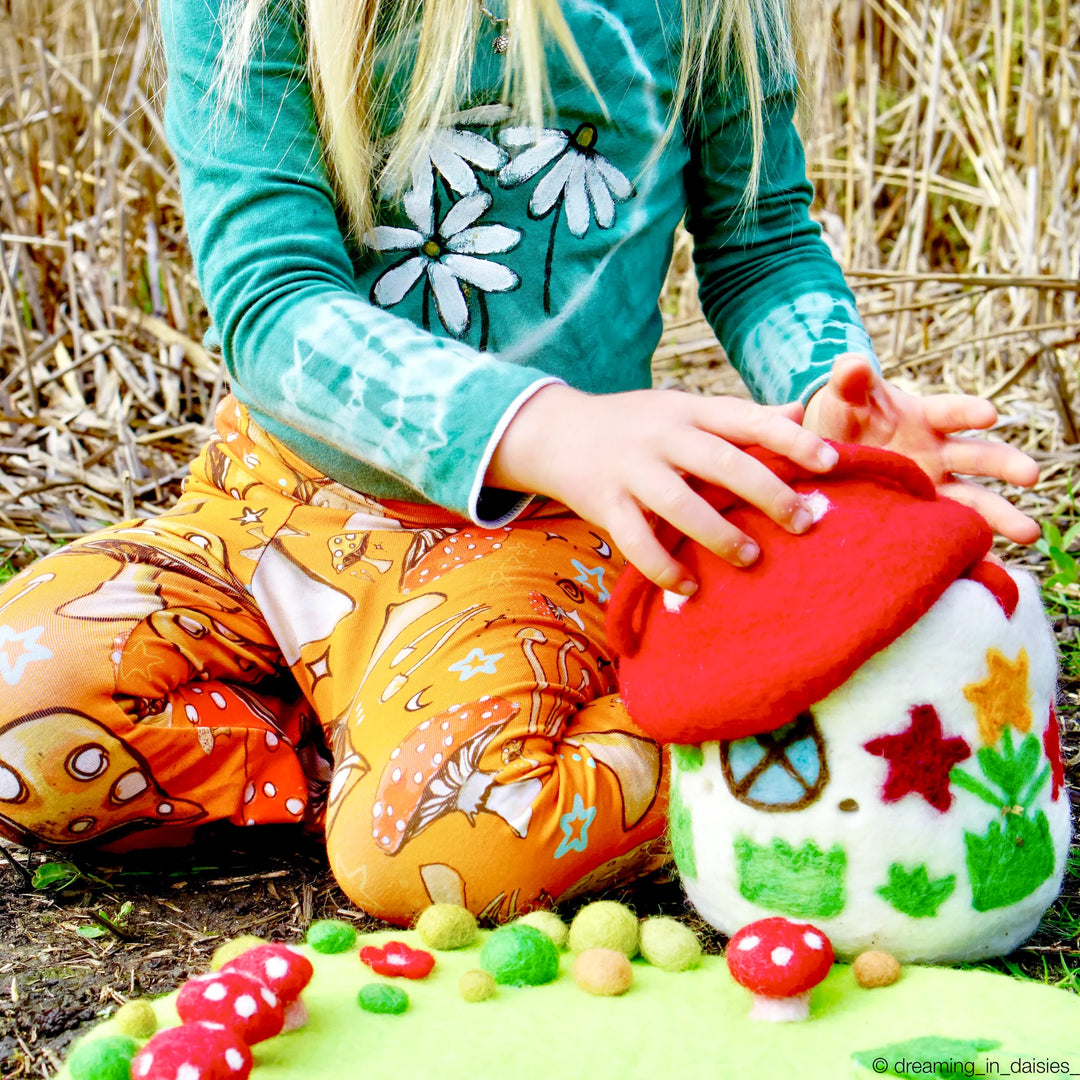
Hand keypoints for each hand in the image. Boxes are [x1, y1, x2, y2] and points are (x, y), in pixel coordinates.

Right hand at [486, 384, 839, 591]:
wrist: (553, 431)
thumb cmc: (634, 424)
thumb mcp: (683, 409)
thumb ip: (737, 416)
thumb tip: (797, 410)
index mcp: (689, 410)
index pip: (747, 420)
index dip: (792, 438)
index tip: (831, 462)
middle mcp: (662, 435)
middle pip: (722, 462)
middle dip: (768, 493)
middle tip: (804, 522)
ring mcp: (631, 469)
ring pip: (680, 503)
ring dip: (719, 534)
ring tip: (752, 558)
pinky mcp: (603, 503)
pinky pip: (635, 540)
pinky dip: (663, 567)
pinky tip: (689, 588)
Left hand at [802, 353, 1039, 543]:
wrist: (827, 457)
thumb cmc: (843, 419)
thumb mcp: (844, 399)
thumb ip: (850, 382)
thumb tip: (852, 363)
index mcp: (924, 419)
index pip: (952, 412)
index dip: (968, 412)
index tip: (989, 415)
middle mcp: (938, 453)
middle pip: (979, 458)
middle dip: (1006, 465)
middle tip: (1030, 475)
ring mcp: (934, 486)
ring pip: (975, 500)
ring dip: (1001, 516)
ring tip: (1027, 535)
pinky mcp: (924, 516)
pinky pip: (952, 531)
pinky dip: (968, 547)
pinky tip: (988, 567)